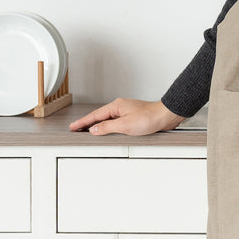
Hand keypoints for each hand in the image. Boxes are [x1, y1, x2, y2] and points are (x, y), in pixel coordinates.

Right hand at [68, 98, 185, 136]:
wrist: (165, 116)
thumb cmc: (149, 117)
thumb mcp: (125, 125)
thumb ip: (108, 127)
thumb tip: (94, 129)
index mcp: (116, 107)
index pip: (95, 116)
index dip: (83, 122)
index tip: (73, 127)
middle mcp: (120, 107)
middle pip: (100, 117)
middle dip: (88, 123)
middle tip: (76, 129)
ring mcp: (126, 112)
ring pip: (108, 119)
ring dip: (98, 125)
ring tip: (88, 132)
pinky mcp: (133, 117)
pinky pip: (116, 122)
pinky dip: (109, 126)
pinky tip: (108, 131)